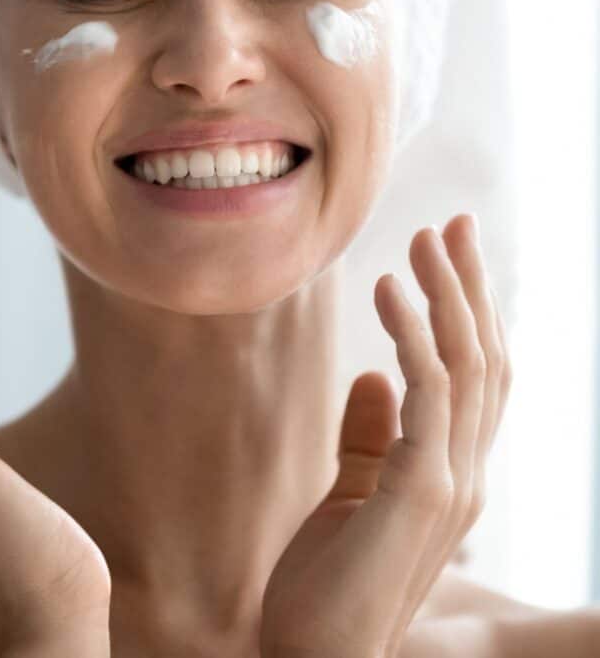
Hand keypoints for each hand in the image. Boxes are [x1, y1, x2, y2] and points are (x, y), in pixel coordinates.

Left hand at [259, 213, 511, 657]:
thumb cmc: (324, 588)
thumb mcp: (350, 496)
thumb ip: (368, 436)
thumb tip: (372, 373)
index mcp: (451, 471)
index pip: (479, 377)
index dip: (473, 312)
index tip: (450, 251)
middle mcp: (466, 474)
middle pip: (487, 359)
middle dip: (471, 286)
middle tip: (453, 223)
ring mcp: (451, 483)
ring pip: (468, 365)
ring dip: (448, 294)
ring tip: (421, 239)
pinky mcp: (420, 491)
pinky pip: (427, 392)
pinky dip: (415, 333)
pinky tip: (388, 289)